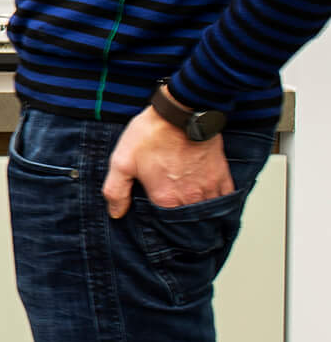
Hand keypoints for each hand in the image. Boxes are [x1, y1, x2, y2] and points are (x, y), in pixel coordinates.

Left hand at [105, 104, 234, 218]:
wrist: (182, 113)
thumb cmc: (152, 134)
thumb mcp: (121, 161)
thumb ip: (116, 191)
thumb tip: (116, 212)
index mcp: (165, 198)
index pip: (164, 227)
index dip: (160, 228)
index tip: (157, 226)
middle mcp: (190, 198)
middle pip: (188, 224)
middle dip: (181, 227)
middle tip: (176, 224)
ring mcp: (209, 188)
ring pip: (207, 214)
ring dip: (200, 217)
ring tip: (191, 215)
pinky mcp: (222, 176)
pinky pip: (224, 199)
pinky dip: (218, 205)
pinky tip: (210, 204)